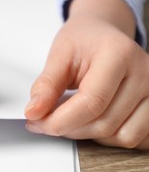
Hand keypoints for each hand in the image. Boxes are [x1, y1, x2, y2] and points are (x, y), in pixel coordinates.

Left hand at [25, 0, 148, 148]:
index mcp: (119, 54)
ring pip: (122, 136)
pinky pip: (137, 138)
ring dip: (89, 135)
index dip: (61, 120)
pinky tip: (91, 121)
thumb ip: (46, 84)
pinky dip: (109, 137)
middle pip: (106, 123)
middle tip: (45, 121)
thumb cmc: (83, 40)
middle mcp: (144, 74)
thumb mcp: (59, 54)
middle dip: (69, 128)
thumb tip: (34, 112)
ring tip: (70, 117)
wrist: (102, 33)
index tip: (38, 122)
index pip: (92, 102)